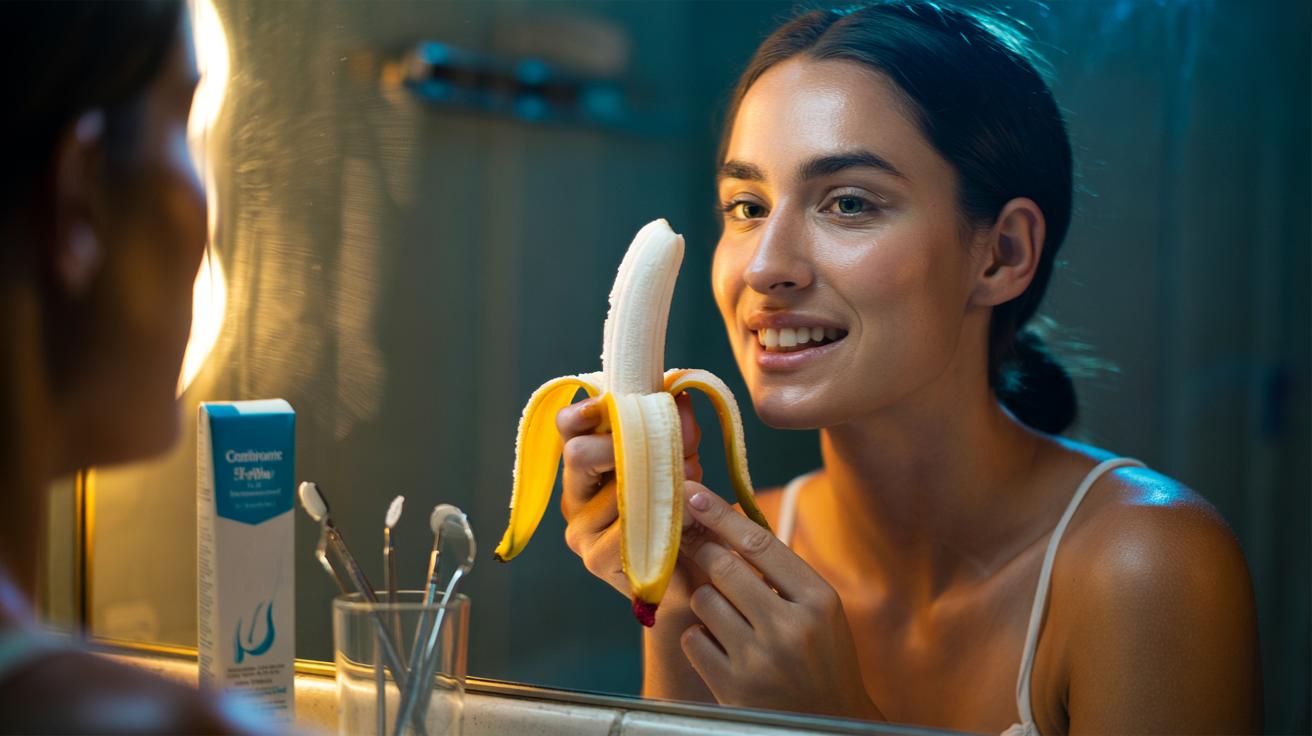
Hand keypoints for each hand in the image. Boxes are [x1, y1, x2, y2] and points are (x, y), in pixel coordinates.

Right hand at [556, 392, 705, 606]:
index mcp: (585, 470)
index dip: (582, 411)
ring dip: (661, 479)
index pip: (567, 430)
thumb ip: (677, 434)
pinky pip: (627, 525)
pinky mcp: (596, 559)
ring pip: (613, 488)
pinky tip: (685, 518)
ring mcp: (580, 532)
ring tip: (693, 483)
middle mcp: (574, 499)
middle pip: (578, 454)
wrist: (695, 581)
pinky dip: (662, 515)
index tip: (608, 402)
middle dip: (627, 442)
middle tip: (674, 444)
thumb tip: (681, 397)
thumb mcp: (680, 466)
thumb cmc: (683, 518)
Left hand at [678, 481, 883, 720]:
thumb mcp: (819, 610)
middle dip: (704, 553)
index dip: (720, 515)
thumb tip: (727, 523)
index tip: (693, 495)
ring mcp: (760, 659)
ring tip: (730, 618)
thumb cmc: (821, 658)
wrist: (831, 724)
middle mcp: (791, 628)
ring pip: (703, 601)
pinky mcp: (732, 687)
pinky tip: (723, 648)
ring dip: (707, 602)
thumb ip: (781, 572)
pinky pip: (693, 638)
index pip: (759, 543)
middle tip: (699, 547)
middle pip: (723, 567)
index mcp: (818, 600)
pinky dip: (699, 637)